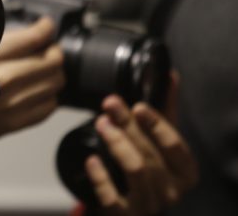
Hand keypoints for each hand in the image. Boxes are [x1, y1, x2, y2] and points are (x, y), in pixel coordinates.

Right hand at [0, 17, 63, 142]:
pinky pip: (50, 105)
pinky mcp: (18, 121)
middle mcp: (6, 81)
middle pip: (52, 61)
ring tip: (43, 68)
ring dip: (54, 72)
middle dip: (52, 50)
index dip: (44, 28)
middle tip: (46, 47)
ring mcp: (15, 104)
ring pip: (56, 82)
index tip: (45, 26)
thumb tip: (15, 30)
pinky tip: (38, 90)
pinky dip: (50, 95)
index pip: (32, 39)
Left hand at [87, 73, 197, 214]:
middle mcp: (172, 191)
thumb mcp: (159, 140)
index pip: (176, 146)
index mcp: (185, 172)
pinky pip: (112, 196)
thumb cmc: (146, 169)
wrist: (127, 209)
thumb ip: (165, 110)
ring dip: (117, 143)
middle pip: (150, 153)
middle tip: (109, 103)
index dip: (158, 124)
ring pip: (136, 170)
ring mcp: (149, 205)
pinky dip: (101, 176)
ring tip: (100, 123)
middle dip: (128, 125)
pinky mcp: (124, 215)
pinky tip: (91, 159)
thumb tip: (169, 75)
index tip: (139, 105)